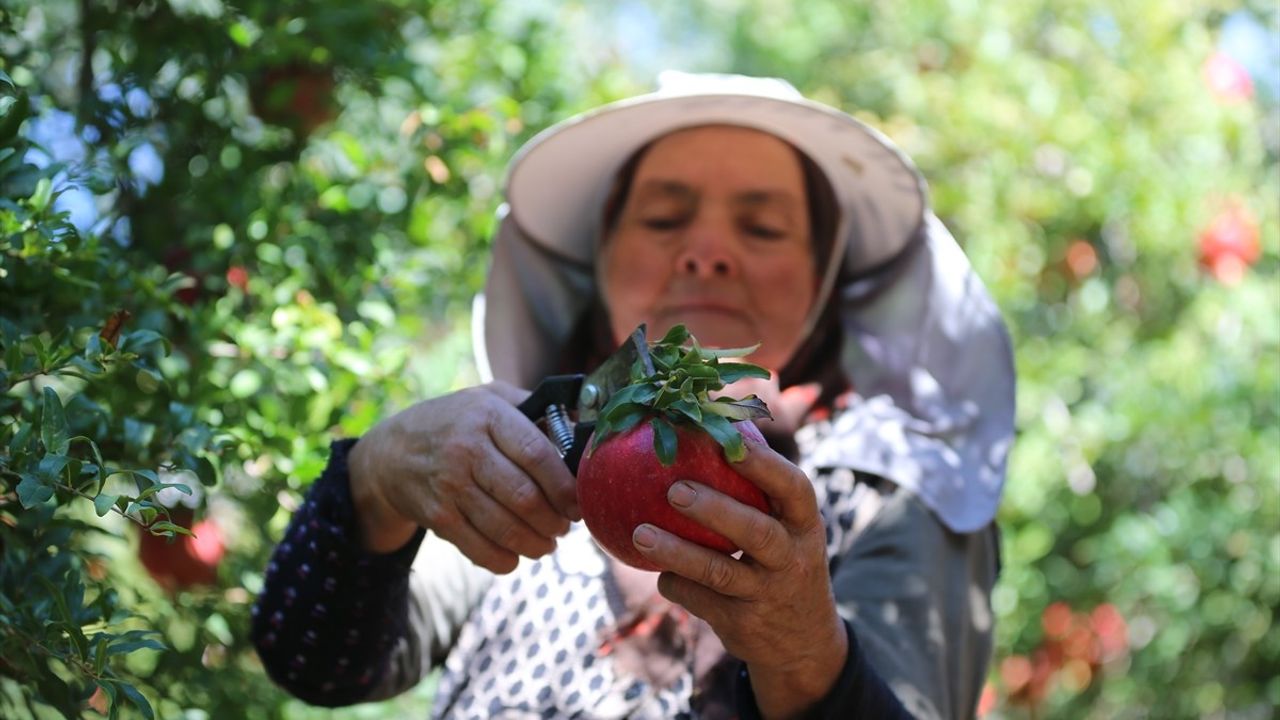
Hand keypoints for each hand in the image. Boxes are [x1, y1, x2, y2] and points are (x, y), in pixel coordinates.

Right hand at [348, 382, 579, 572]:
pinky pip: (479, 548)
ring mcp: (449, 485)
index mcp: (488, 415)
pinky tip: (516, 556)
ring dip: (536, 544)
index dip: (565, 485)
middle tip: (564, 526)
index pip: (537, 454)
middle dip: (555, 520)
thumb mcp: (491, 399)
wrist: (390, 453)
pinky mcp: (437, 516)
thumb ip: (538, 409)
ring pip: (506, 527)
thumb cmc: (456, 423)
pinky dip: (504, 560)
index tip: (578, 501)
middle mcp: (466, 448)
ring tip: (547, 543)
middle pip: (525, 497)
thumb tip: (588, 430)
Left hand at [630, 438, 847, 718]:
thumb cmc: (782, 563)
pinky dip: (674, 583)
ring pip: (719, 572)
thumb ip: (759, 492)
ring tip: (641, 534)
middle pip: (755, 532)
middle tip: (675, 489)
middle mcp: (792, 559)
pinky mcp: (741, 624)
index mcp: (805, 526)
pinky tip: (657, 571)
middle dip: (715, 509)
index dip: (765, 464)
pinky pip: (699, 599)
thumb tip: (712, 428)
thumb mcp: (789, 530)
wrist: (803, 645)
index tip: (731, 440)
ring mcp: (767, 595)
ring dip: (678, 552)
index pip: (794, 488)